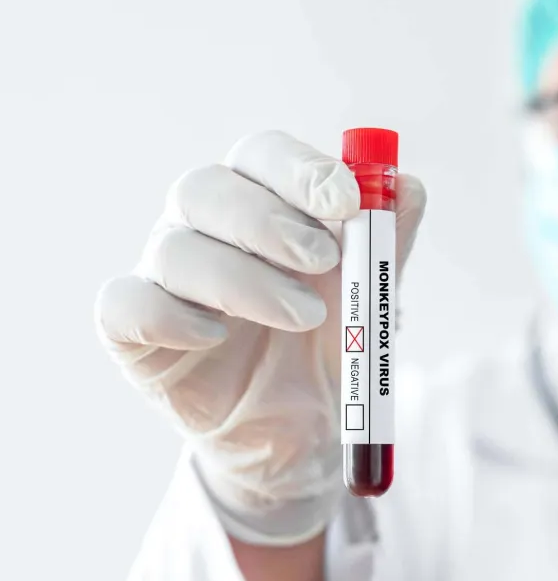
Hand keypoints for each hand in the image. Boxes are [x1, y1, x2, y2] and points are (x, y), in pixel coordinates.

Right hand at [95, 131, 425, 544]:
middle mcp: (201, 225)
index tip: (347, 201)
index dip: (300, 170)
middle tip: (324, 260)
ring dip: (245, 280)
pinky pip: (126, 306)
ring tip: (305, 317)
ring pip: (176, 250)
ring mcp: (163, 275)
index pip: (261, 154)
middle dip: (270, 221)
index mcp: (258, 199)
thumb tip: (408, 188)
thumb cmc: (329, 341)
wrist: (299, 426)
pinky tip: (217, 335)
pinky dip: (171, 316)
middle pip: (207, 189)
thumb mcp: (370, 293)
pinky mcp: (133, 331)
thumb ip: (387, 242)